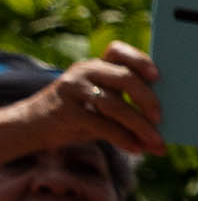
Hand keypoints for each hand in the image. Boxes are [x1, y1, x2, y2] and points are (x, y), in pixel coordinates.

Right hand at [0, 45, 154, 161]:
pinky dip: (122, 138)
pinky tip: (136, 149)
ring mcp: (73, 89)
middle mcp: (85, 71)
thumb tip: (161, 145)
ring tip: (156, 143)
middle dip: (148, 99)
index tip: (157, 76)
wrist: (32, 125)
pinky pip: (100, 123)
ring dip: (140, 126)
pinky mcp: (65, 110)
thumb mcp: (101, 109)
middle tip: (161, 119)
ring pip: (114, 104)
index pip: (118, 50)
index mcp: (97, 65)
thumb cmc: (78, 116)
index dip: (140, 60)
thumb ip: (129, 116)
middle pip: (124, 78)